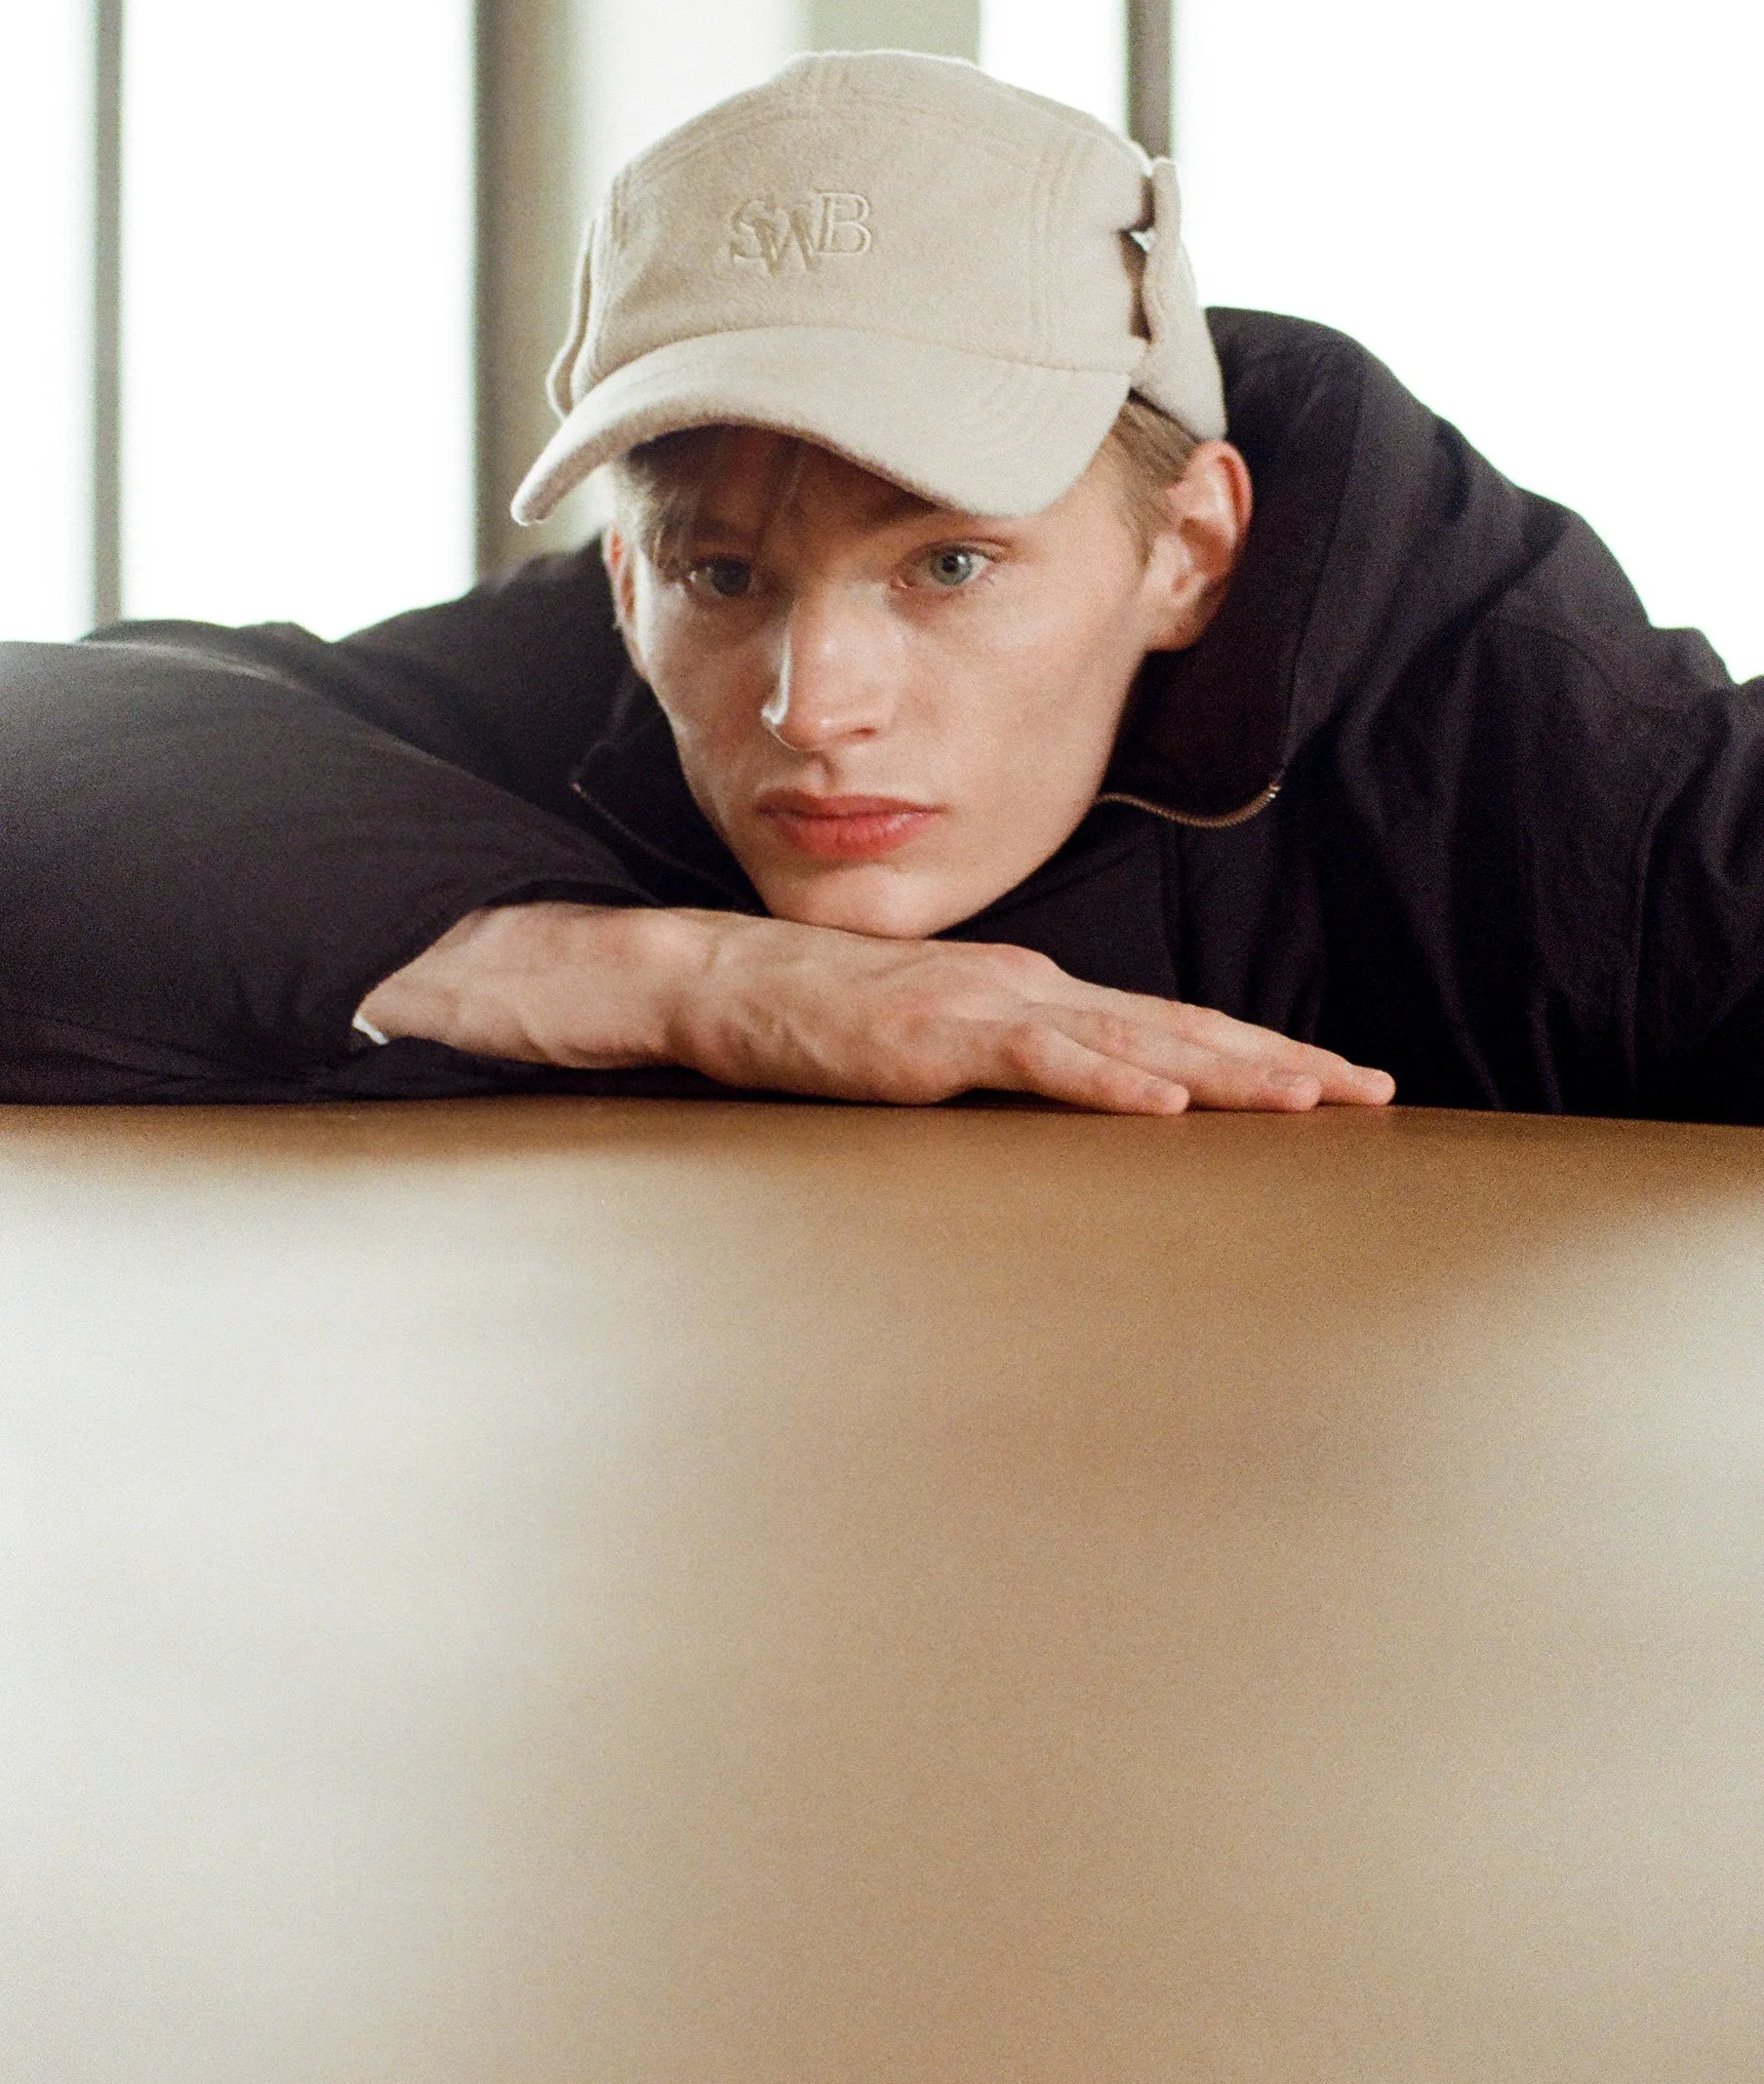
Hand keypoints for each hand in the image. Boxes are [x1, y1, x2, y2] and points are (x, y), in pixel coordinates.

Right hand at [360, 903, 1394, 1116]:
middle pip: (1176, 1026)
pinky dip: (1106, 1076)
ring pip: (1130, 1037)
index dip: (1254, 1053)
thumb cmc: (819, 1022)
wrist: (712, 983)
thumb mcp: (933, 1042)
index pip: (1164, 1024)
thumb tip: (1077, 1091)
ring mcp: (980, 1010)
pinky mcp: (928, 1040)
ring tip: (1307, 1098)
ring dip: (1225, 1069)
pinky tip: (1166, 1100)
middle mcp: (1025, 992)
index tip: (1336, 1084)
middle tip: (1369, 1094)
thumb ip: (1004, 1059)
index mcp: (1031, 996)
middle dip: (1277, 1063)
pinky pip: (1034, 1062)